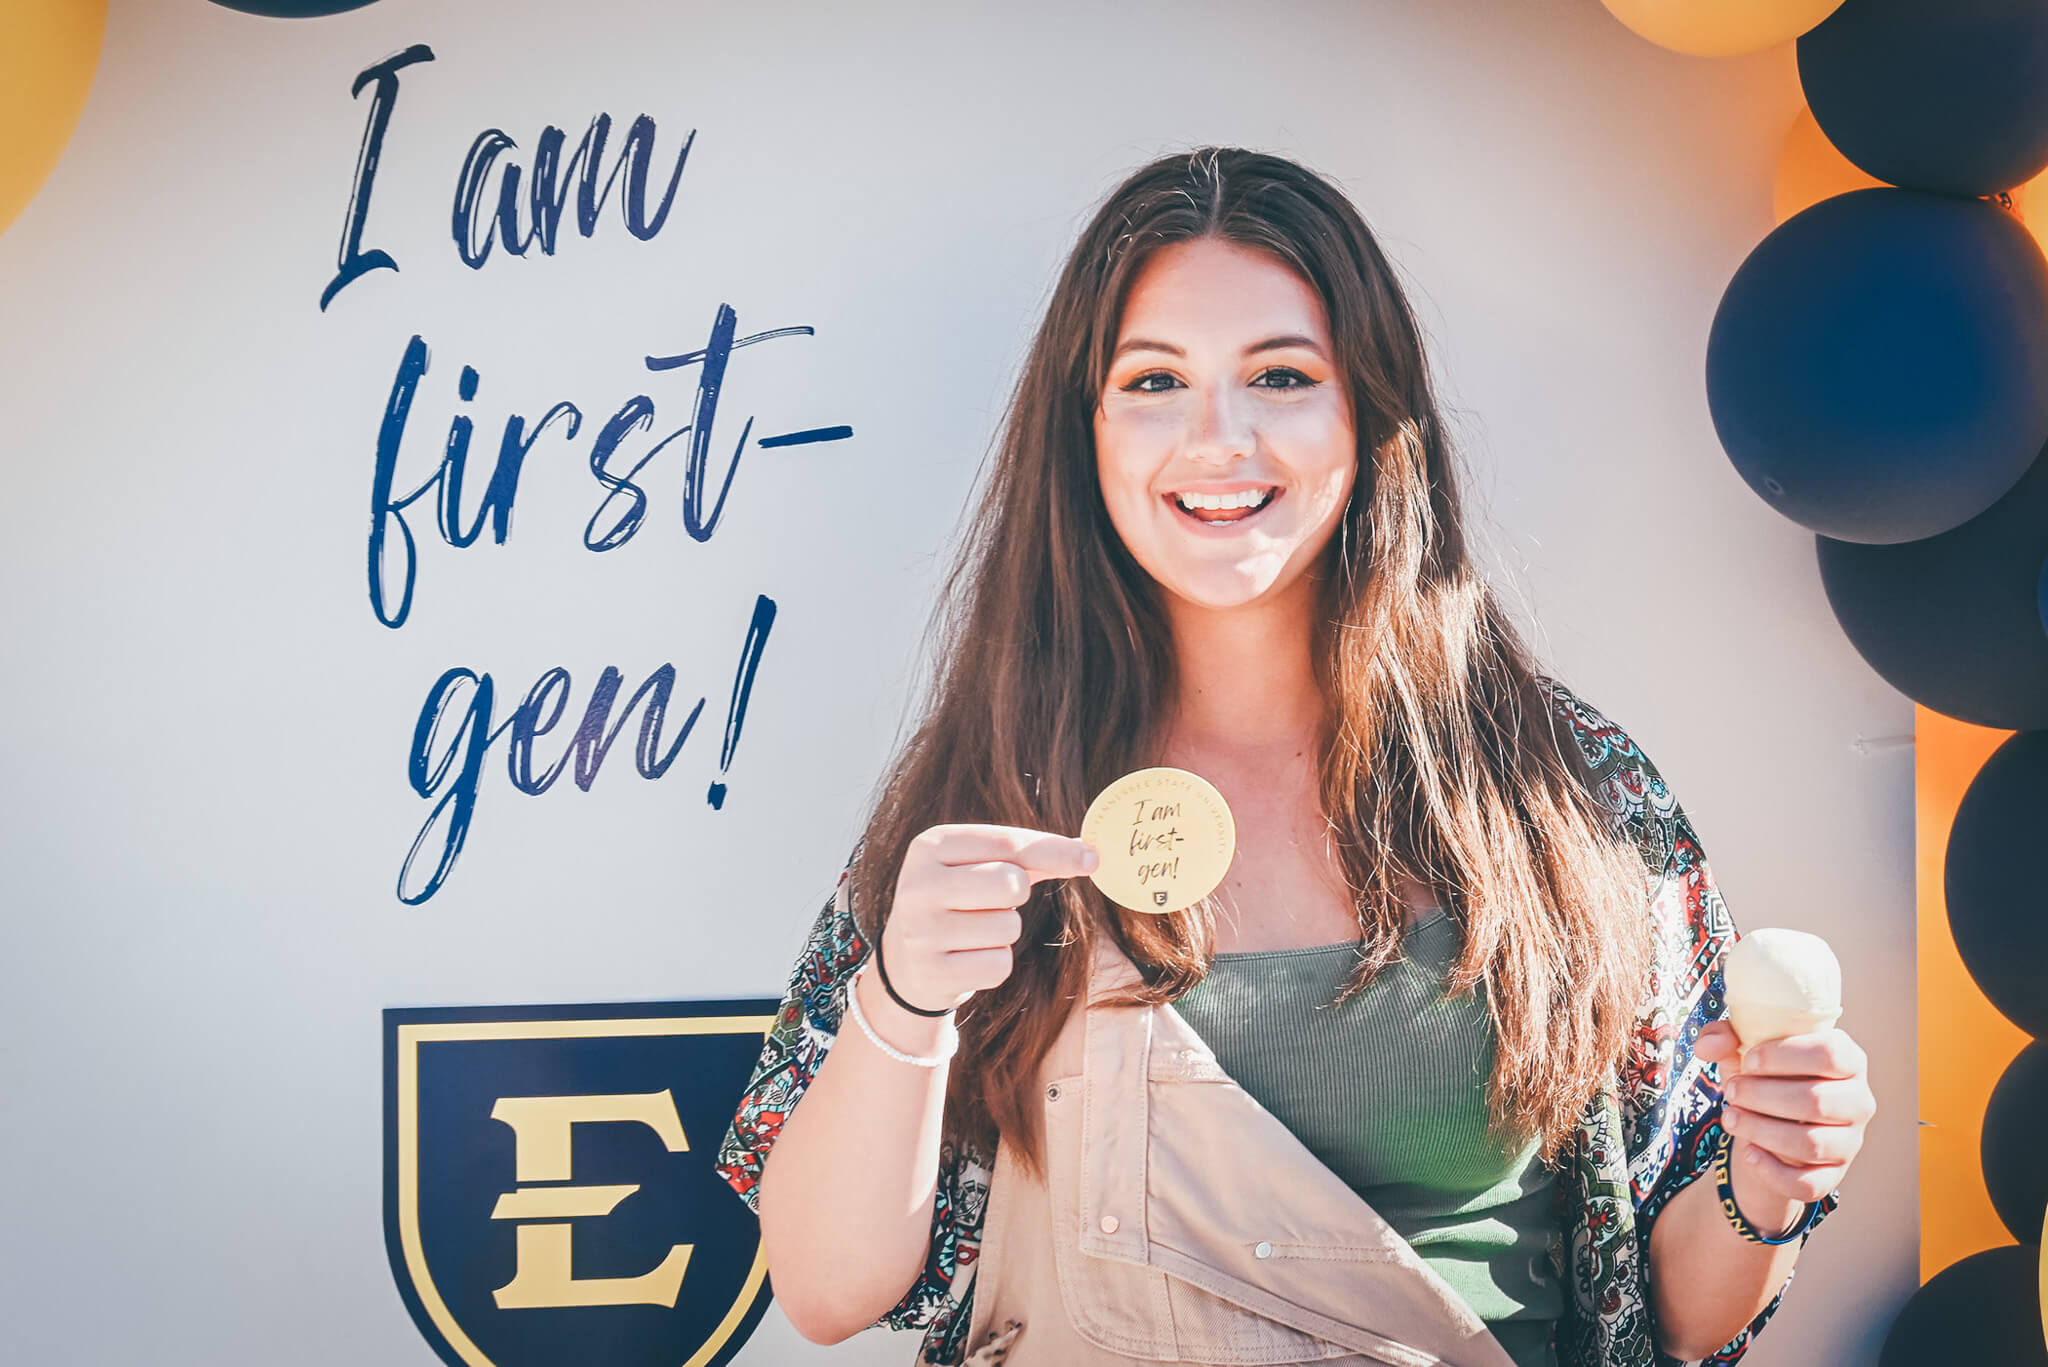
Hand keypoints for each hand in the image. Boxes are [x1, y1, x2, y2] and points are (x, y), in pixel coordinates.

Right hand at [878, 824, 1098, 1014]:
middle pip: (1011, 883)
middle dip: (1016, 896)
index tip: (1092, 859)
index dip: (1055, 851)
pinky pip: (999, 966)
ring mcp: (920, 931)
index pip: (1007, 843)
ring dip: (1003, 933)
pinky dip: (995, 964)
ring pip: (1008, 928)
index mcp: (931, 846)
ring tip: (972, 933)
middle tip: (992, 903)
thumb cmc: (957, 902)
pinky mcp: (931, 973)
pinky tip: (967, 959)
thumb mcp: (978, 867)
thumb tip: (1089, 854)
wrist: (905, 963)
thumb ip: (1029, 857)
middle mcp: (918, 884)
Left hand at [1695, 1020, 1875, 1209]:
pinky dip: (1774, 1171)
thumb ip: (1723, 1037)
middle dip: (1762, 1095)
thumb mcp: (1744, 1050)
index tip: (1750, 1060)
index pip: (1830, 1053)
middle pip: (1816, 1100)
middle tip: (1731, 1091)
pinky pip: (1809, 1183)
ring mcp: (1849, 1142)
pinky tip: (1750, 1154)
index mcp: (1847, 1059)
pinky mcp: (1833, 1175)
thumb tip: (1707, 1046)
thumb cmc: (1766, 1076)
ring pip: (1811, 1144)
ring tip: (1731, 1118)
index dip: (1784, 1056)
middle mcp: (1858, 1101)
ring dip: (1761, 1131)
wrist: (1771, 1124)